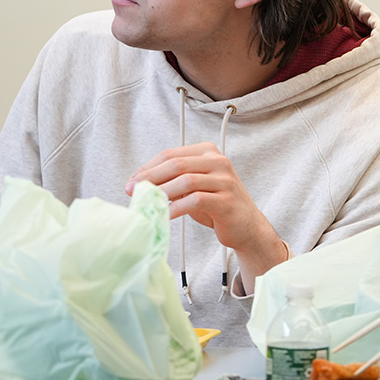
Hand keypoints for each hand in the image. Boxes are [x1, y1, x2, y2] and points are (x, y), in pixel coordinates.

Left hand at [126, 142, 282, 258]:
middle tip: (132, 190)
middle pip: (176, 164)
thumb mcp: (195, 188)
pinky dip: (176, 208)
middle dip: (150, 178)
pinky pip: (195, 200)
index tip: (132, 181)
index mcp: (208, 152)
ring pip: (185, 180)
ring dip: (161, 192)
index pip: (171, 155)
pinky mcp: (226, 200)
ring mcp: (225, 180)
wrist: (247, 227)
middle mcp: (218, 162)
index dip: (148, 167)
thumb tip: (141, 184)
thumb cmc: (218, 206)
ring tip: (147, 202)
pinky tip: (165, 214)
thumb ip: (174, 181)